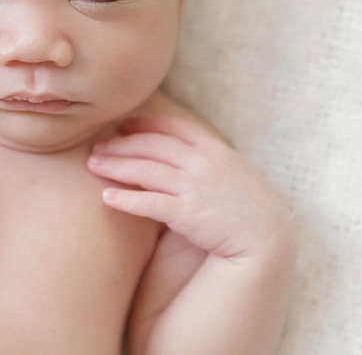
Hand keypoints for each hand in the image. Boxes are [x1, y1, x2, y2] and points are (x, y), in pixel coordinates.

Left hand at [87, 115, 293, 260]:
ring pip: (146, 171)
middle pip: (152, 146)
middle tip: (95, 148)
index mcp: (216, 150)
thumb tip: (177, 152)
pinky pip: (149, 203)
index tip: (123, 124)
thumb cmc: (247, 207)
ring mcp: (197, 188)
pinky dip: (126, 199)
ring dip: (115, 167)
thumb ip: (207, 159)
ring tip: (92, 166)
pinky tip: (107, 198)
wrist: (269, 239)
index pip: (174, 127)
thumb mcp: (234, 172)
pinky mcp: (189, 214)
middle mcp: (204, 164)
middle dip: (120, 145)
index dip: (146, 123)